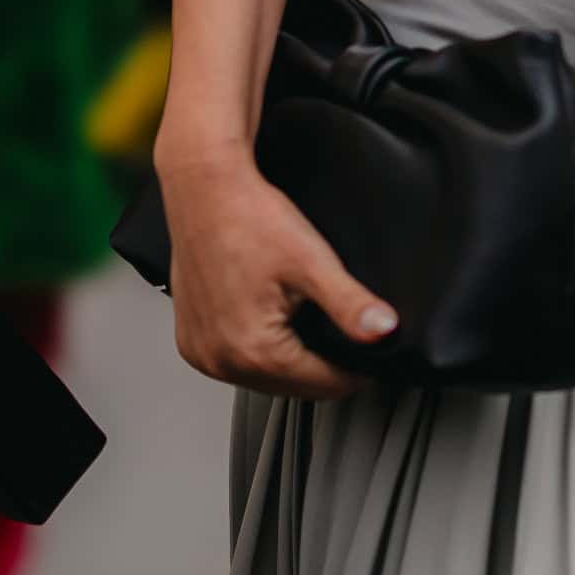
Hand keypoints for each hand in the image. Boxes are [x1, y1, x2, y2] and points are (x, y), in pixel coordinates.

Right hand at [154, 142, 397, 399]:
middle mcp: (220, 361)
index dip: (354, 368)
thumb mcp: (311, 261)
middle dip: (320, 362)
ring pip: (265, 378)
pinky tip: (267, 315)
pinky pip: (236, 361)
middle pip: (294, 386)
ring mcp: (201, 353)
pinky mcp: (190, 340)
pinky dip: (257, 347)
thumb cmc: (248, 217)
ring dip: (288, 358)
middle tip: (333, 321)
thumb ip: (350, 303)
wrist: (205, 188)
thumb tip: (384, 331)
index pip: (323, 385)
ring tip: (299, 313)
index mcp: (252, 350)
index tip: (365, 348)